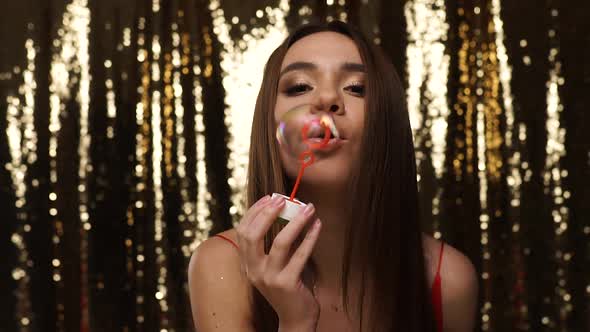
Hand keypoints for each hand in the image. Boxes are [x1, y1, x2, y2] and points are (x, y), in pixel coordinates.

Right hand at [236, 195, 322, 328]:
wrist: (295, 319)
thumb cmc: (288, 286)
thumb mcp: (274, 265)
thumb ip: (274, 244)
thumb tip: (286, 211)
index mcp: (247, 264)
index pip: (243, 231)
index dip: (255, 212)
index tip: (270, 197)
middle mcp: (254, 271)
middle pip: (253, 235)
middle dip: (267, 213)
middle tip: (284, 199)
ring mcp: (270, 278)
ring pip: (280, 243)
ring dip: (296, 221)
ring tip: (308, 208)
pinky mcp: (287, 283)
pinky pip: (300, 254)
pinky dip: (310, 237)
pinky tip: (318, 225)